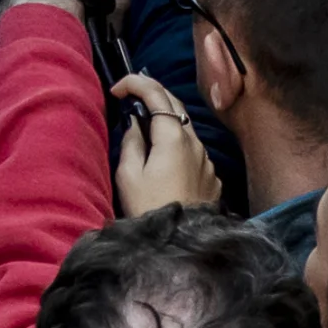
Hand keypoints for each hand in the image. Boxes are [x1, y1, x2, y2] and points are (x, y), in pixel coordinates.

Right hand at [109, 73, 221, 212]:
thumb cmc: (149, 208)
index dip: (135, 83)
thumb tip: (135, 124)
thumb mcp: (128, 174)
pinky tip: (163, 159)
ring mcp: (207, 161)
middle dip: (152, 94)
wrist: (182, 244)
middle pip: (175, 105)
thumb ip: (131, 141)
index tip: (116, 90)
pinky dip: (176, 144)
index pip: (157, 94)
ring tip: (143, 129)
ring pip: (185, 129)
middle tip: (130, 96)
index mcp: (173, 137)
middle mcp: (195, 143)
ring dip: (165, 121)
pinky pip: (192, 151)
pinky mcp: (211, 178)